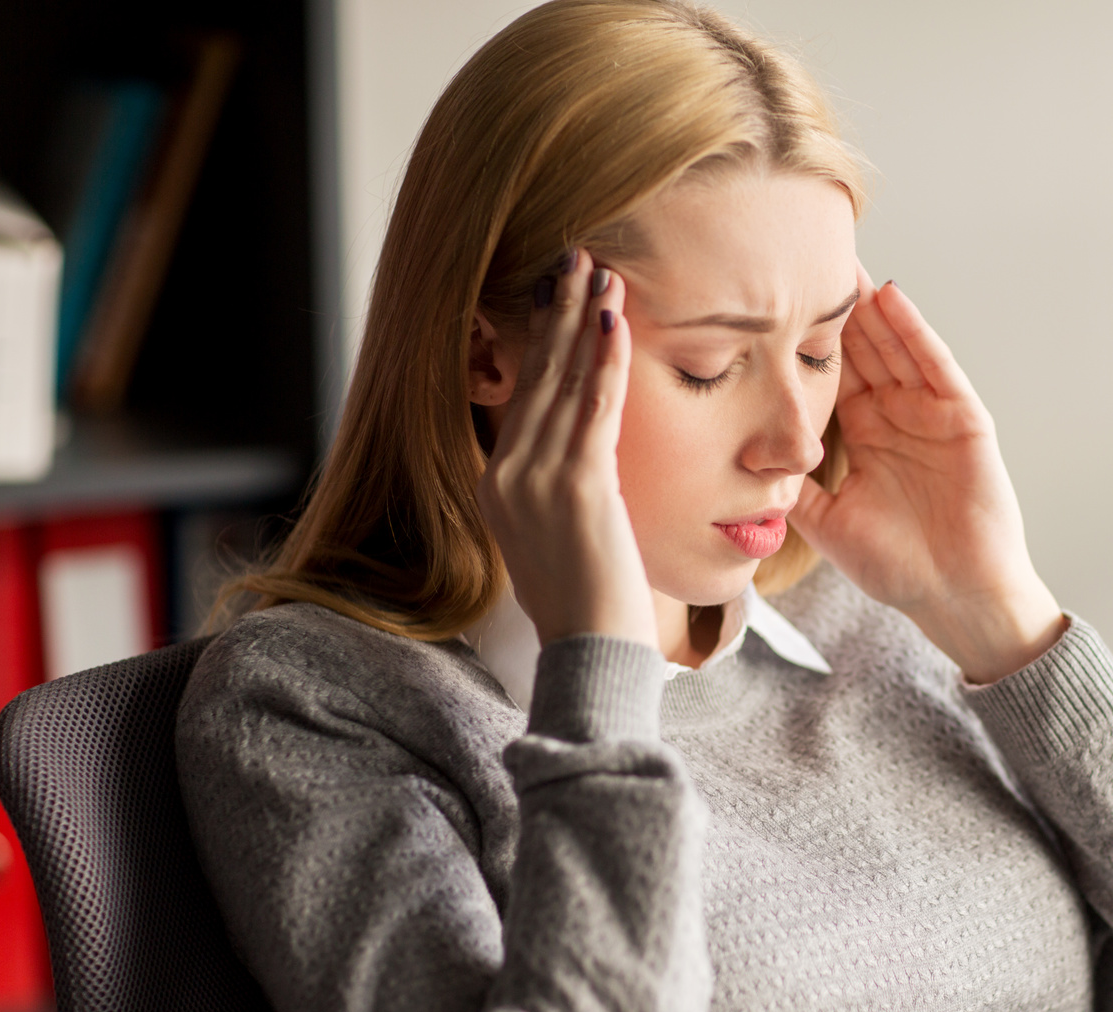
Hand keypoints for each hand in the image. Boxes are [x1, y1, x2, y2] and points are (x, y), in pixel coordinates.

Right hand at [474, 251, 657, 649]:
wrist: (590, 654)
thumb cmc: (587, 605)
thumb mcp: (556, 539)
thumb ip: (558, 493)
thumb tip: (580, 464)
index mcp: (496, 485)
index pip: (523, 395)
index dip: (542, 339)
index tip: (560, 293)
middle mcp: (505, 474)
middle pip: (534, 375)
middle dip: (557, 311)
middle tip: (576, 255)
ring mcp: (534, 480)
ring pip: (561, 382)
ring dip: (582, 320)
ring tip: (600, 270)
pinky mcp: (575, 487)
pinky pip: (594, 409)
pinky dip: (605, 361)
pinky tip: (616, 322)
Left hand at [789, 268, 1063, 683]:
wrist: (955, 596)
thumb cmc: (898, 567)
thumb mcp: (827, 522)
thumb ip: (791, 489)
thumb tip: (736, 463)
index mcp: (863, 435)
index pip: (828, 372)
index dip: (800, 337)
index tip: (767, 299)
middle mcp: (896, 415)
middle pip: (861, 346)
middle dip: (832, 305)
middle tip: (798, 255)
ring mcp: (931, 412)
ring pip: (894, 345)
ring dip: (868, 304)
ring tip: (837, 259)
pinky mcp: (963, 418)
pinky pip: (936, 365)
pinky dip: (915, 331)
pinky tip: (890, 298)